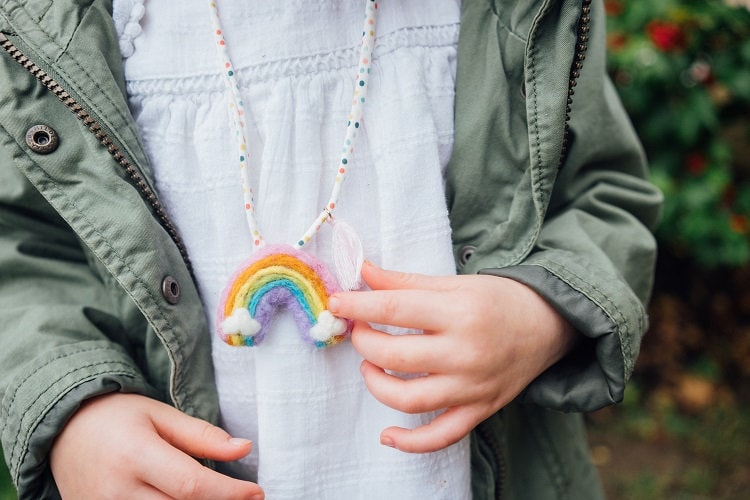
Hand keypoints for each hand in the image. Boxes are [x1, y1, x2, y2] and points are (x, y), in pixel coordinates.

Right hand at [50, 393, 263, 498]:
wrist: (63, 431)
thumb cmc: (117, 417)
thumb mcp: (161, 415)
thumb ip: (202, 435)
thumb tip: (244, 448)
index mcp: (135, 454)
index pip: (190, 485)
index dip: (229, 494)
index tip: (257, 493)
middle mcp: (117, 491)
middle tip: (246, 499)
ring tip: (219, 498)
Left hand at [328, 261, 576, 453]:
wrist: (548, 325)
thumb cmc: (497, 299)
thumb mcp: (453, 283)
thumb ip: (405, 281)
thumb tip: (362, 273)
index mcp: (459, 312)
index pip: (393, 309)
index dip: (357, 306)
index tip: (336, 303)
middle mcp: (465, 352)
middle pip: (394, 355)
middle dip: (363, 342)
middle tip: (359, 330)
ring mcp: (472, 386)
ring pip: (409, 399)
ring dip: (376, 384)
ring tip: (370, 366)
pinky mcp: (479, 410)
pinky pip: (441, 437)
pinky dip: (410, 443)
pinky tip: (387, 435)